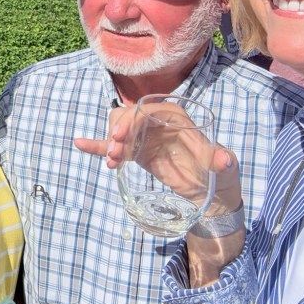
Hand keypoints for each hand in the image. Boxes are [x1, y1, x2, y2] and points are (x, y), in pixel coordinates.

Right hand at [74, 103, 242, 214]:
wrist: (211, 193)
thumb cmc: (220, 175)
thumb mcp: (224, 167)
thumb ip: (220, 161)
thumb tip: (223, 159)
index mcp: (176, 117)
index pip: (149, 110)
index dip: (133, 119)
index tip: (122, 135)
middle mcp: (157, 122)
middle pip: (129, 115)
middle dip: (118, 130)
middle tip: (115, 151)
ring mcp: (144, 136)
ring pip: (119, 128)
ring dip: (111, 142)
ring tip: (112, 161)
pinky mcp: (137, 151)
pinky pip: (114, 147)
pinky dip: (98, 146)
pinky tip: (80, 144)